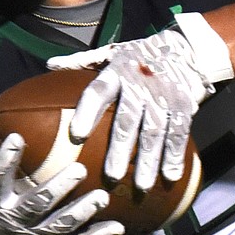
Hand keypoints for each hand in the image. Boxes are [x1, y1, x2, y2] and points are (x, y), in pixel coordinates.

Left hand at [46, 29, 214, 191]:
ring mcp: (163, 95)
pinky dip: (175, 156)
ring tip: (141, 186)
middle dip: (121, 149)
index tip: (77, 136)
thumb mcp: (110, 52)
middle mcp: (139, 83)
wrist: (184, 48)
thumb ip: (81, 61)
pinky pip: (179, 132)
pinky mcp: (184, 105)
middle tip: (111, 176)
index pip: (98, 92)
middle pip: (128, 118)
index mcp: (116, 71)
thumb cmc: (138, 56)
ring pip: (155, 130)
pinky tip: (170, 178)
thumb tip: (50, 65)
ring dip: (149, 160)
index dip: (87, 113)